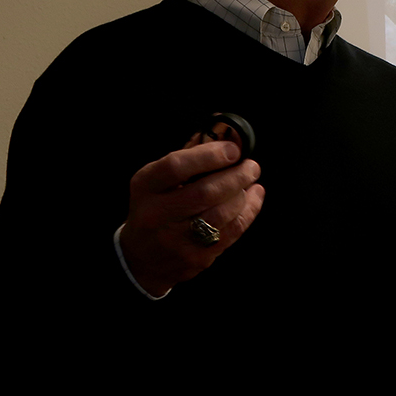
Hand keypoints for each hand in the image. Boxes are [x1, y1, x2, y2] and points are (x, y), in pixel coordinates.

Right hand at [117, 135, 264, 296]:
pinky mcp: (197, 257)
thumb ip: (188, 158)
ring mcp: (177, 240)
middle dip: (236, 176)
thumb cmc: (154, 208)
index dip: (208, 155)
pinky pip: (232, 231)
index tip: (232, 149)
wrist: (141, 259)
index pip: (176, 167)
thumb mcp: (156, 181)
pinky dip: (249, 210)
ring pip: (222, 213)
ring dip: (243, 193)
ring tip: (250, 180)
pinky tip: (254, 196)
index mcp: (146, 189)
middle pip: (205, 192)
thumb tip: (226, 137)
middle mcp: (157, 215)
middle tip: (250, 166)